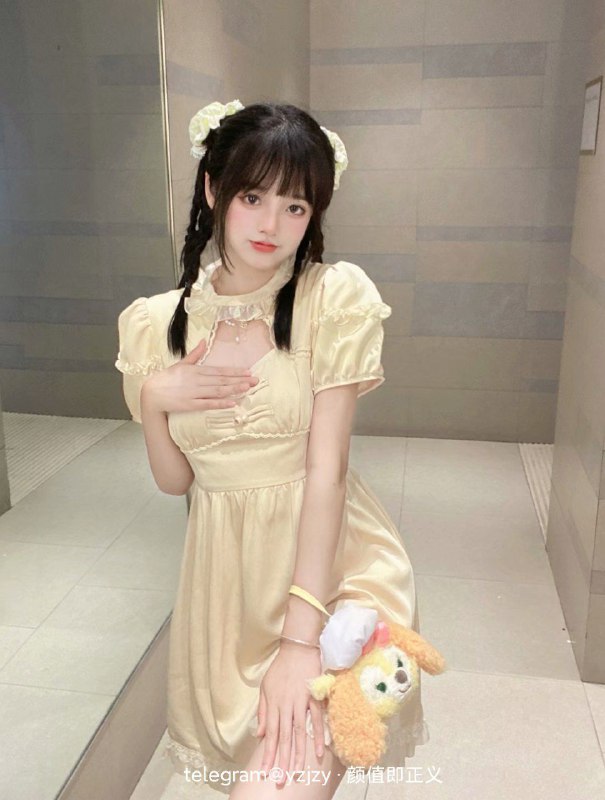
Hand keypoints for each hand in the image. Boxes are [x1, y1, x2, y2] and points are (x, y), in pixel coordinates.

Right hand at [141, 338, 257, 414]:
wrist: (151, 393)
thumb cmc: (167, 379)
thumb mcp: (181, 364)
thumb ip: (195, 354)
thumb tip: (203, 341)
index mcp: (196, 370)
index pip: (219, 370)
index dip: (235, 371)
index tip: (248, 371)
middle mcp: (197, 380)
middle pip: (222, 380)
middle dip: (240, 380)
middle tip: (255, 380)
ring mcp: (194, 392)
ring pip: (218, 391)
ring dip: (234, 389)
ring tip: (247, 388)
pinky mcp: (190, 404)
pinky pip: (208, 404)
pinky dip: (221, 403)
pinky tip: (233, 403)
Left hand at [256, 644, 325, 784]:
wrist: (297, 649)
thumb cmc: (280, 669)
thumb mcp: (265, 687)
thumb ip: (263, 711)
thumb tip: (260, 733)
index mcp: (273, 704)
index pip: (270, 734)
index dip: (268, 753)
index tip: (265, 771)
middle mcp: (286, 706)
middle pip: (283, 737)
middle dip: (281, 759)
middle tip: (280, 779)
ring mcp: (301, 702)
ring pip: (299, 732)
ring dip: (298, 753)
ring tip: (297, 771)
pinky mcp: (314, 697)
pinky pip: (316, 720)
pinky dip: (318, 736)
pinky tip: (318, 752)